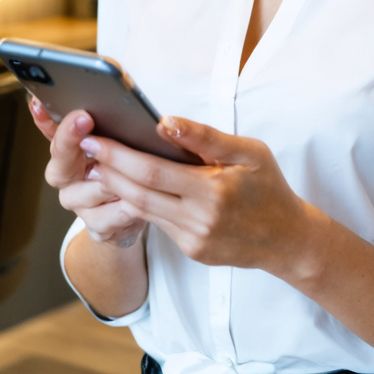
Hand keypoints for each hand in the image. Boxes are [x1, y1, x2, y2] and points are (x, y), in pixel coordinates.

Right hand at [30, 99, 148, 248]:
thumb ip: (108, 116)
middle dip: (70, 138)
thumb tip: (106, 86)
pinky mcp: (96, 226)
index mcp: (69, 149)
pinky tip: (135, 203)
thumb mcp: (119, 135)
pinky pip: (105, 218)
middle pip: (59, 161)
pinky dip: (122, 209)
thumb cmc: (127, 163)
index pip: (51, 130)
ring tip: (124, 169)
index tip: (46, 100)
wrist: (134, 210)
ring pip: (84, 192)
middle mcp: (67, 175)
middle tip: (84, 119)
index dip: (45, 117)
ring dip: (106, 181)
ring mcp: (78, 203)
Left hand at [81, 117, 322, 277]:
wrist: (286, 239)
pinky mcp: (190, 250)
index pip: (152, 172)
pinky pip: (158, 222)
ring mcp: (192, 239)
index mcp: (213, 191)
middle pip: (138, 193)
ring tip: (99, 164)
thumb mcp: (248, 152)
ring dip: (117, 187)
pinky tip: (128, 185)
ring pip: (143, 210)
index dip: (118, 155)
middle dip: (108, 169)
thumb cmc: (268, 187)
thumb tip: (164, 123)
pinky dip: (139, 202)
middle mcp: (199, 220)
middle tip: (87, 147)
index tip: (95, 138)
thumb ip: (205, 137)